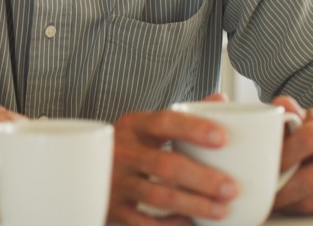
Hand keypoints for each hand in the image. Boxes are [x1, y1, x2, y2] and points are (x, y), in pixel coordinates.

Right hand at [108, 103, 237, 224]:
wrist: (82, 168)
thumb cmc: (129, 146)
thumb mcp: (147, 126)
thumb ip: (184, 115)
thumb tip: (221, 99)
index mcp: (134, 125)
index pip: (165, 122)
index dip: (194, 129)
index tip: (223, 138)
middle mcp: (122, 151)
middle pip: (165, 164)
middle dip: (202, 178)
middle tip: (231, 188)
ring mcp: (115, 181)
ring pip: (157, 195)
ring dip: (193, 204)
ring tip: (221, 210)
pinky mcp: (112, 208)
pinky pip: (143, 222)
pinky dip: (169, 224)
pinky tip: (190, 223)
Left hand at [270, 97, 312, 214]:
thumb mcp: (308, 117)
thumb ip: (291, 112)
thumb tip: (278, 106)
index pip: (310, 139)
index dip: (286, 154)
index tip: (266, 163)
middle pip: (311, 179)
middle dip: (282, 188)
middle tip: (262, 189)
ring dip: (287, 202)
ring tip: (269, 197)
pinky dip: (298, 208)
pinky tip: (288, 201)